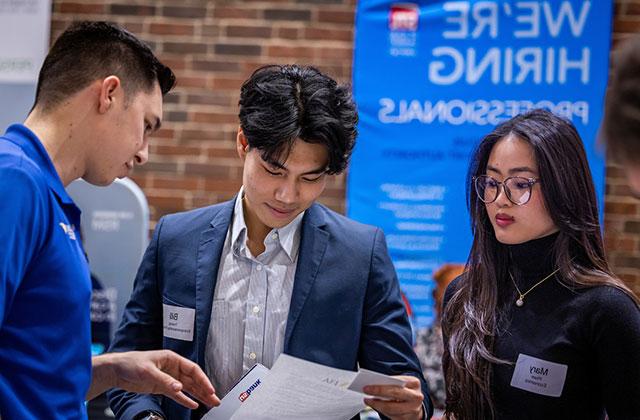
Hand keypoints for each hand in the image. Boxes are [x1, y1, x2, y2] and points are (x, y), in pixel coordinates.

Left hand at [89, 350, 220, 408]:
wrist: (116, 370)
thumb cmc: (131, 363)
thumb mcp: (148, 371)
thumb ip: (165, 380)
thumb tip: (179, 388)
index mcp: (172, 359)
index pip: (193, 369)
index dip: (203, 379)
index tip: (210, 389)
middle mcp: (172, 368)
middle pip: (193, 380)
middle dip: (205, 389)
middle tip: (215, 399)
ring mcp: (168, 378)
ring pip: (187, 388)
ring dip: (198, 395)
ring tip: (209, 403)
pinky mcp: (161, 387)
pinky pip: (177, 395)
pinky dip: (185, 400)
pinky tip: (193, 405)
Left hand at [363, 375, 423, 419]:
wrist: (415, 403)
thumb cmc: (405, 390)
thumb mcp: (402, 382)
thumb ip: (392, 382)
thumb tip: (374, 383)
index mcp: (414, 383)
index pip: (396, 383)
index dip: (381, 386)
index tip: (367, 386)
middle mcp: (416, 397)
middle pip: (395, 394)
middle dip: (378, 392)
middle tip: (365, 391)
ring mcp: (413, 409)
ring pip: (392, 408)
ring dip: (377, 404)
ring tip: (368, 400)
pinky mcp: (408, 419)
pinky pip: (392, 416)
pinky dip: (381, 410)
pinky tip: (375, 405)